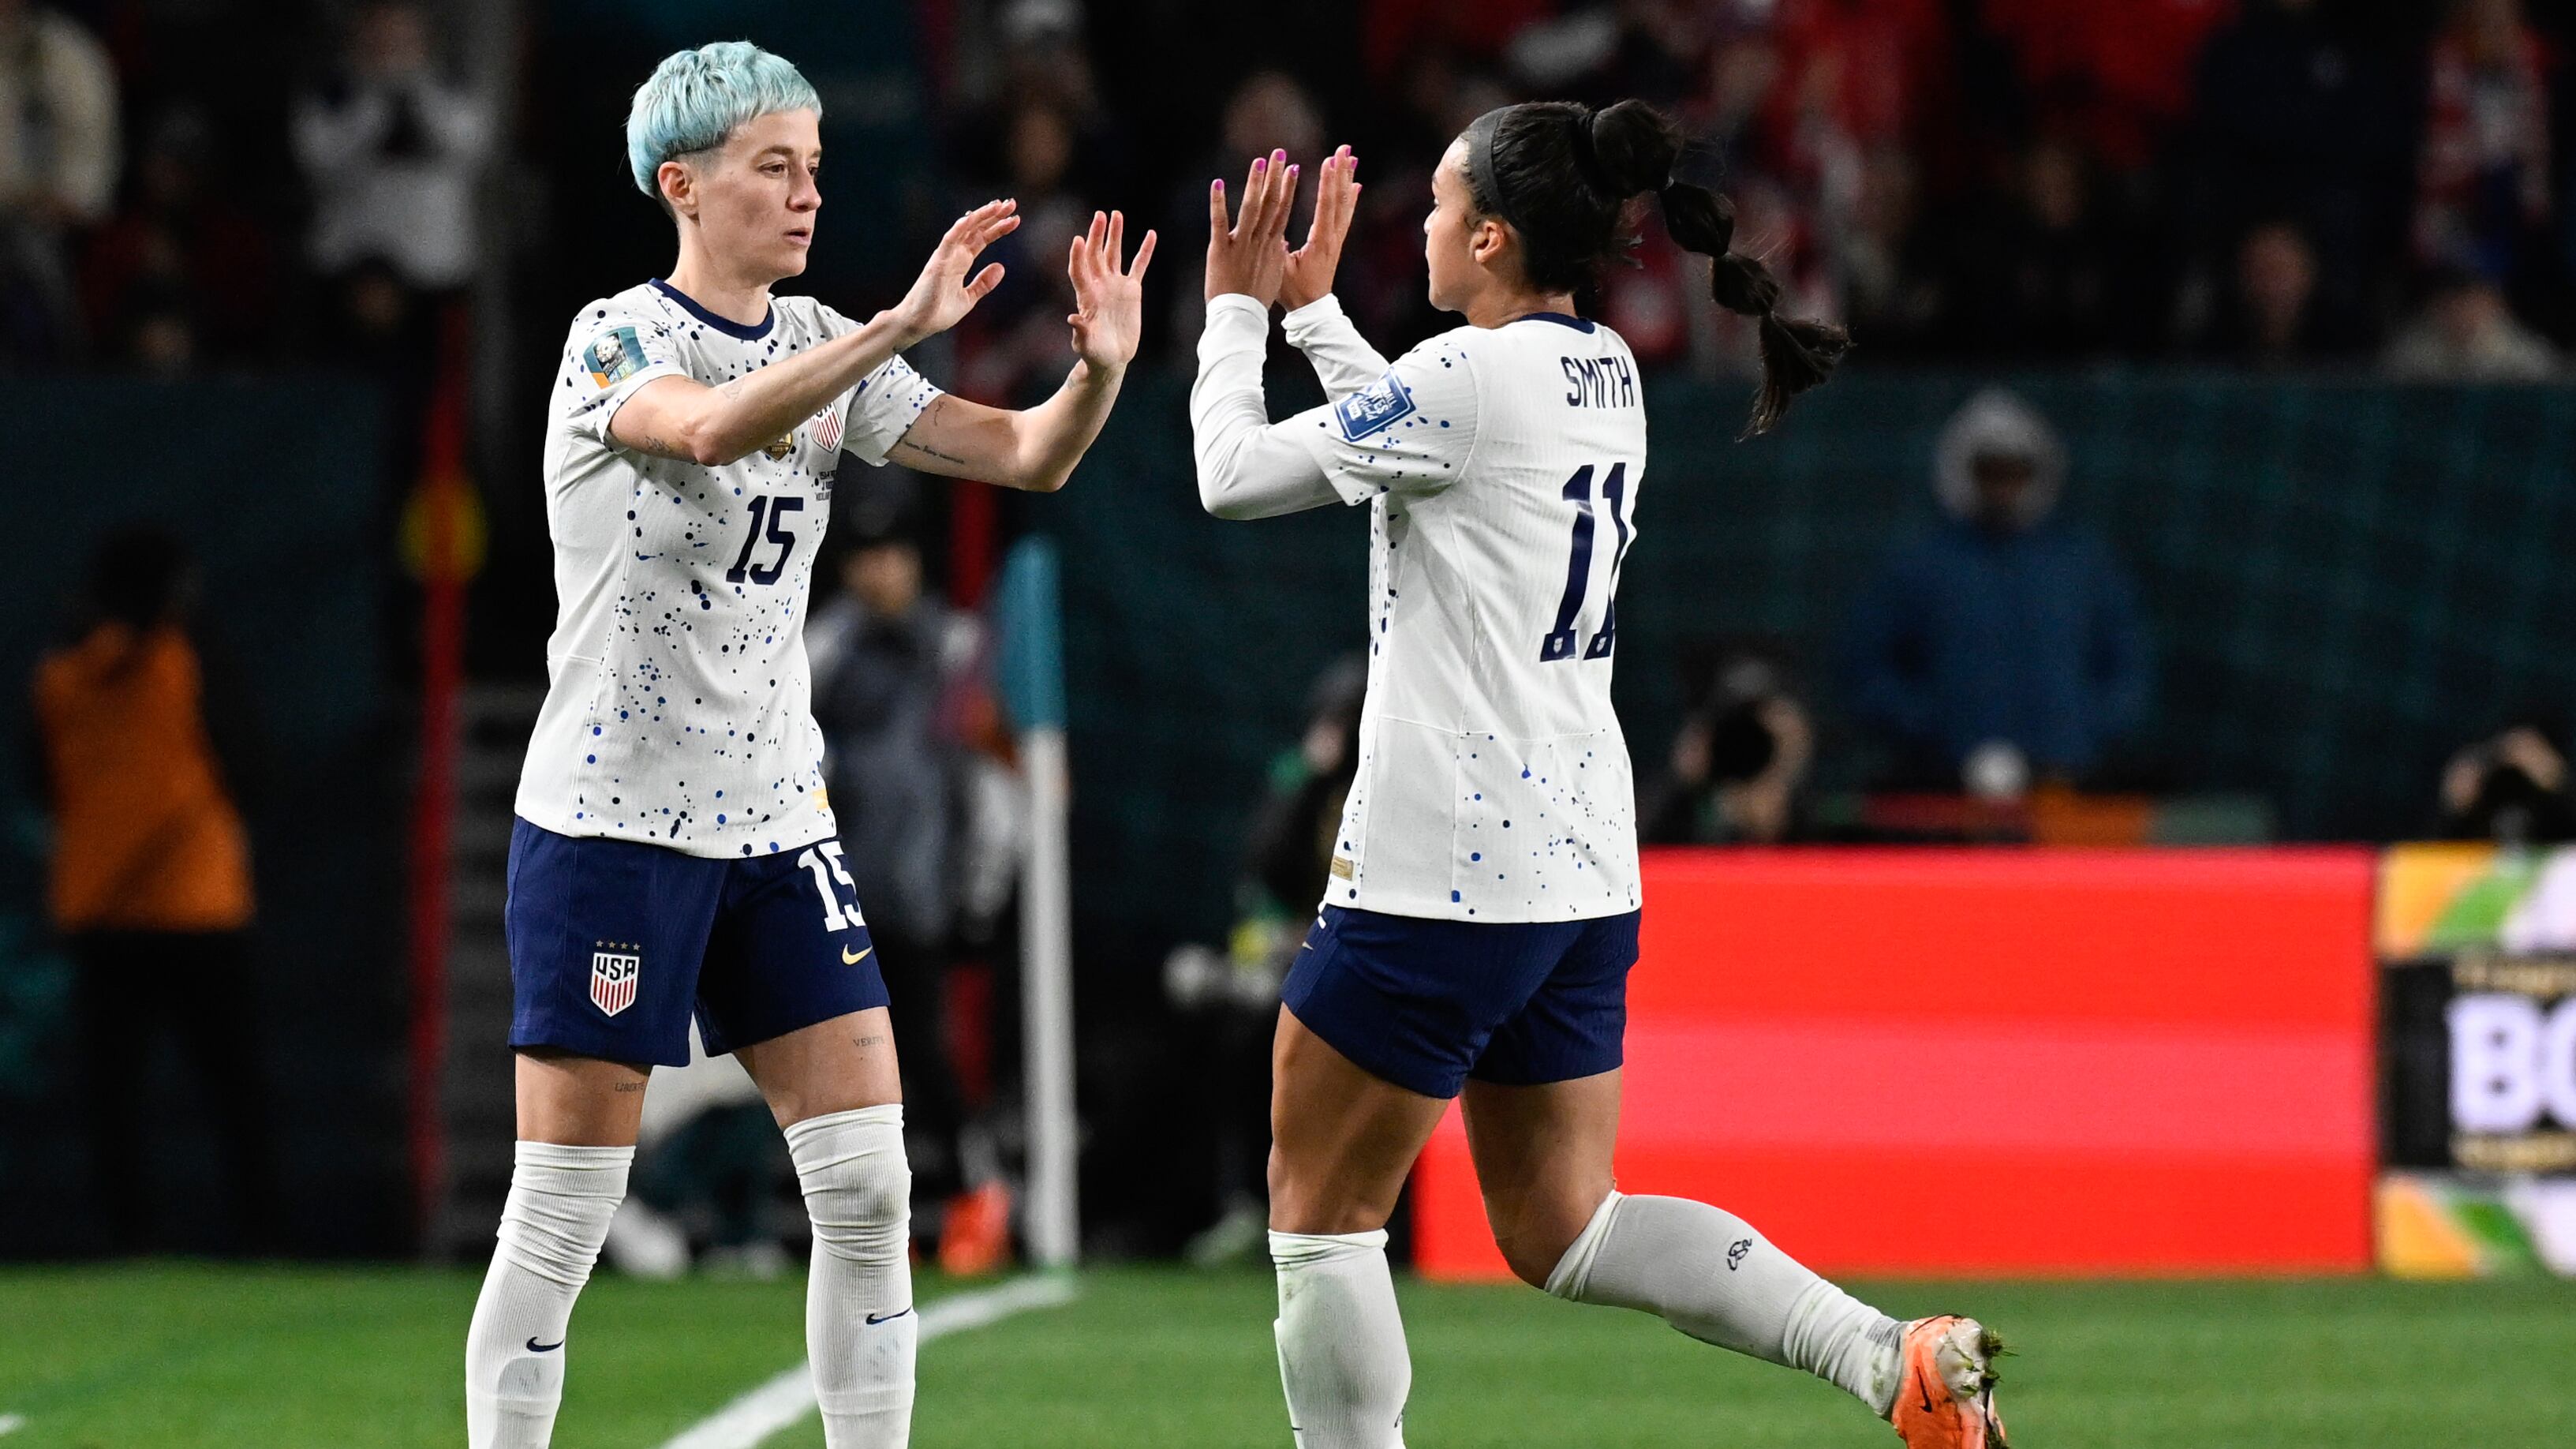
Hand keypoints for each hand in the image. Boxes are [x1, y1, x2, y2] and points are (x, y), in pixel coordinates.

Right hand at [891, 199, 1019, 346]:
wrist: (918, 324)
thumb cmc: (939, 312)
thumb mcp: (969, 298)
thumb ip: (983, 283)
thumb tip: (1001, 267)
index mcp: (962, 261)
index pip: (982, 238)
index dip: (998, 228)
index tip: (1016, 219)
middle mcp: (954, 254)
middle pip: (976, 229)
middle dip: (994, 216)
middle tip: (1012, 203)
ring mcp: (945, 256)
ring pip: (965, 229)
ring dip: (981, 216)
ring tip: (999, 205)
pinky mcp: (937, 263)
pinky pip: (948, 241)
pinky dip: (959, 228)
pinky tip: (971, 217)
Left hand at [1065, 208, 1156, 370]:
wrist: (1111, 358)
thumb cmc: (1094, 353)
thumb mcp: (1086, 345)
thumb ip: (1080, 332)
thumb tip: (1072, 319)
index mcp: (1086, 297)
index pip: (1079, 270)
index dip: (1078, 256)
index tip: (1078, 239)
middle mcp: (1099, 286)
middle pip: (1096, 255)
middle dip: (1097, 235)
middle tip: (1100, 215)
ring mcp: (1115, 285)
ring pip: (1114, 254)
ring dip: (1115, 235)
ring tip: (1116, 214)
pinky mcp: (1132, 290)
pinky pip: (1139, 266)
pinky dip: (1145, 251)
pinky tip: (1151, 235)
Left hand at [1204, 149, 1294, 304]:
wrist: (1240, 317)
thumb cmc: (1254, 300)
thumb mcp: (1272, 275)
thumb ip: (1274, 254)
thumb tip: (1278, 241)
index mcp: (1272, 246)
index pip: (1282, 211)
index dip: (1287, 189)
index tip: (1292, 168)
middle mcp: (1259, 241)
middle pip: (1270, 204)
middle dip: (1275, 177)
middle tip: (1278, 153)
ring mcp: (1241, 244)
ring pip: (1250, 209)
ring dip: (1254, 184)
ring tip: (1258, 161)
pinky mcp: (1220, 250)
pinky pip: (1219, 222)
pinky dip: (1218, 202)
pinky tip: (1216, 183)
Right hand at [1280, 145, 1358, 312]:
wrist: (1313, 309)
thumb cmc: (1293, 292)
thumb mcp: (1281, 270)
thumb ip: (1278, 250)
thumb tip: (1273, 231)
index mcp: (1319, 243)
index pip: (1325, 207)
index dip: (1327, 184)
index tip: (1329, 161)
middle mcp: (1332, 238)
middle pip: (1339, 200)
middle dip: (1341, 172)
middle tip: (1344, 149)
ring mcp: (1336, 239)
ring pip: (1345, 204)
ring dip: (1347, 180)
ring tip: (1351, 158)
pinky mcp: (1336, 242)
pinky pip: (1346, 215)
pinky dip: (1351, 198)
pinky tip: (1355, 184)